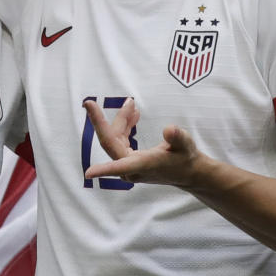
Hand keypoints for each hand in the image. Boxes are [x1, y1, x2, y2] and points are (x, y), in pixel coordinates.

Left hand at [83, 99, 204, 187]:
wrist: (187, 171)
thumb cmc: (185, 158)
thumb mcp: (186, 145)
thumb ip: (178, 138)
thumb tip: (170, 129)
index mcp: (143, 165)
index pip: (119, 167)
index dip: (103, 170)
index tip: (88, 173)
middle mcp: (131, 168)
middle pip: (110, 142)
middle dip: (99, 122)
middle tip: (89, 103)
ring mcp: (127, 165)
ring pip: (114, 138)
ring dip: (120, 120)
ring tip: (130, 104)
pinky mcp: (128, 160)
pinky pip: (119, 139)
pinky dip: (124, 125)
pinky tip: (132, 115)